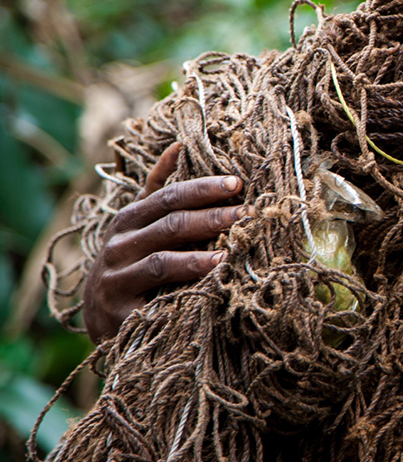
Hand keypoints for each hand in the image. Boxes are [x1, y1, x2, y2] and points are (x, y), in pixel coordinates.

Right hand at [82, 143, 243, 342]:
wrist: (98, 315)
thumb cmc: (131, 261)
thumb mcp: (140, 223)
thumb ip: (158, 188)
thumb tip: (180, 146)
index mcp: (130, 218)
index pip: (169, 196)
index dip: (203, 189)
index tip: (237, 183)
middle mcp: (120, 244)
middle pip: (170, 225)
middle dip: (211, 217)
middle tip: (245, 214)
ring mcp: (117, 277)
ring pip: (162, 260)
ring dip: (199, 255)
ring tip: (230, 249)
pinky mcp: (120, 310)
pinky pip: (156, 298)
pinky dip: (185, 286)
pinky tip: (212, 281)